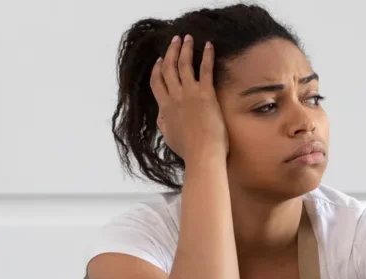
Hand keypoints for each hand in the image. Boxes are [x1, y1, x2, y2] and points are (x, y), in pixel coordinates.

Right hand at [150, 34, 226, 164]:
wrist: (202, 154)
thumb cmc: (187, 149)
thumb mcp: (169, 136)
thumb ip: (163, 122)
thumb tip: (160, 115)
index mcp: (164, 108)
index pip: (156, 82)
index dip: (156, 69)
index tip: (158, 60)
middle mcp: (175, 97)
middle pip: (168, 68)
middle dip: (170, 51)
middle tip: (174, 40)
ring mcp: (190, 94)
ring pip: (184, 64)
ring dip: (185, 48)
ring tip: (187, 38)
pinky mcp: (206, 94)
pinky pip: (205, 69)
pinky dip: (207, 55)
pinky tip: (208, 45)